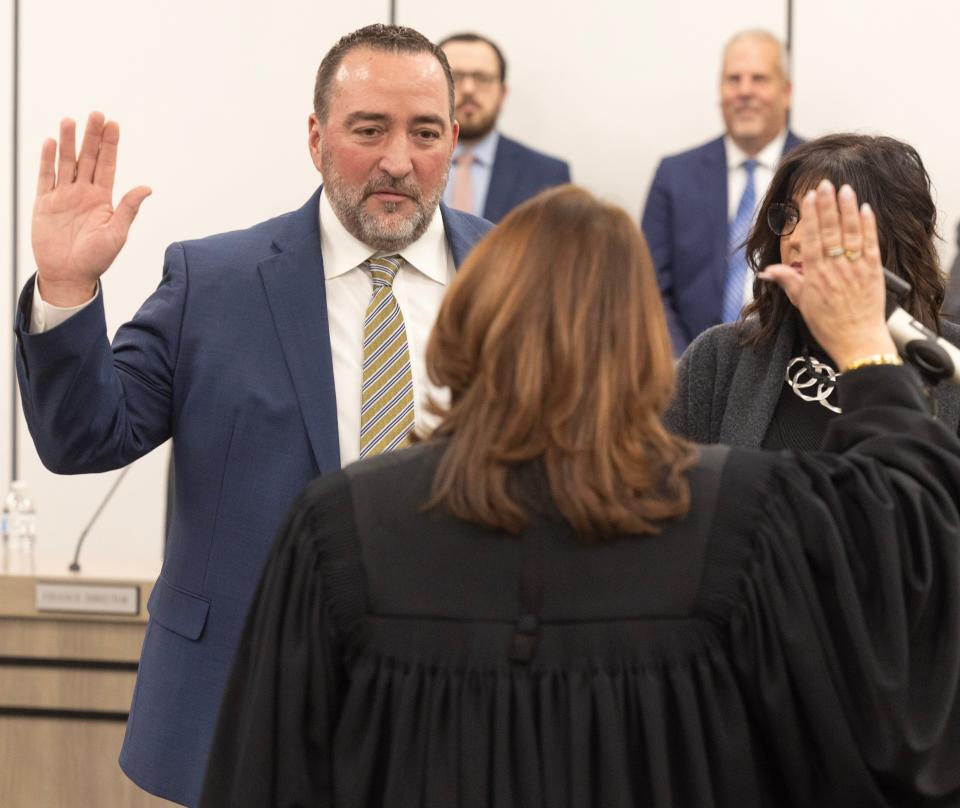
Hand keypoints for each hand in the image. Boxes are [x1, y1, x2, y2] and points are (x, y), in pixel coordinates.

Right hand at [32, 112, 151, 305]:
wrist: (69, 275)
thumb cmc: (96, 259)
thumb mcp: (117, 234)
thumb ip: (128, 209)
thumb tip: (147, 188)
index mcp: (103, 200)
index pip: (107, 166)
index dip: (110, 145)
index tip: (113, 125)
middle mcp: (84, 194)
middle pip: (88, 158)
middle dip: (92, 137)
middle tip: (96, 114)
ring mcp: (64, 197)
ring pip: (66, 163)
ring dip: (69, 142)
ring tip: (71, 121)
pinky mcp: (45, 203)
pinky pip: (46, 177)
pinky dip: (48, 160)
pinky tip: (52, 143)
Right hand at [759, 179, 896, 368]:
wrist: (858, 342)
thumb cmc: (829, 325)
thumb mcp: (802, 304)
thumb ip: (787, 282)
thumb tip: (768, 270)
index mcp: (815, 275)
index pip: (812, 239)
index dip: (810, 216)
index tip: (808, 198)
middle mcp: (835, 268)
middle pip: (830, 230)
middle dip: (827, 205)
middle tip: (825, 184)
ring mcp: (856, 268)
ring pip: (851, 232)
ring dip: (848, 209)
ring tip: (845, 189)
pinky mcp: (874, 271)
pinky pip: (871, 243)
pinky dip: (868, 225)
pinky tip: (865, 210)